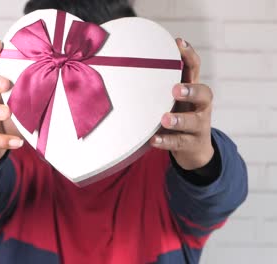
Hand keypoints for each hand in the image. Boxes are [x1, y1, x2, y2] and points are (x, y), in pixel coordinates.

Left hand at [150, 39, 213, 169]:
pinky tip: (153, 139)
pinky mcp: (191, 144)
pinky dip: (165, 141)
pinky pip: (178, 143)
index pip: (195, 69)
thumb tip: (128, 62)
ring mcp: (198, 126)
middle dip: (191, 90)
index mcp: (193, 90)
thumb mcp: (170, 98)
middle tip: (175, 89)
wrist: (193, 150)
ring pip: (194, 121)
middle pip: (204, 94)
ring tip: (165, 118)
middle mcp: (200, 106)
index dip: (189, 55)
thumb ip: (157, 83)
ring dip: (179, 119)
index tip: (178, 43)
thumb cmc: (177, 115)